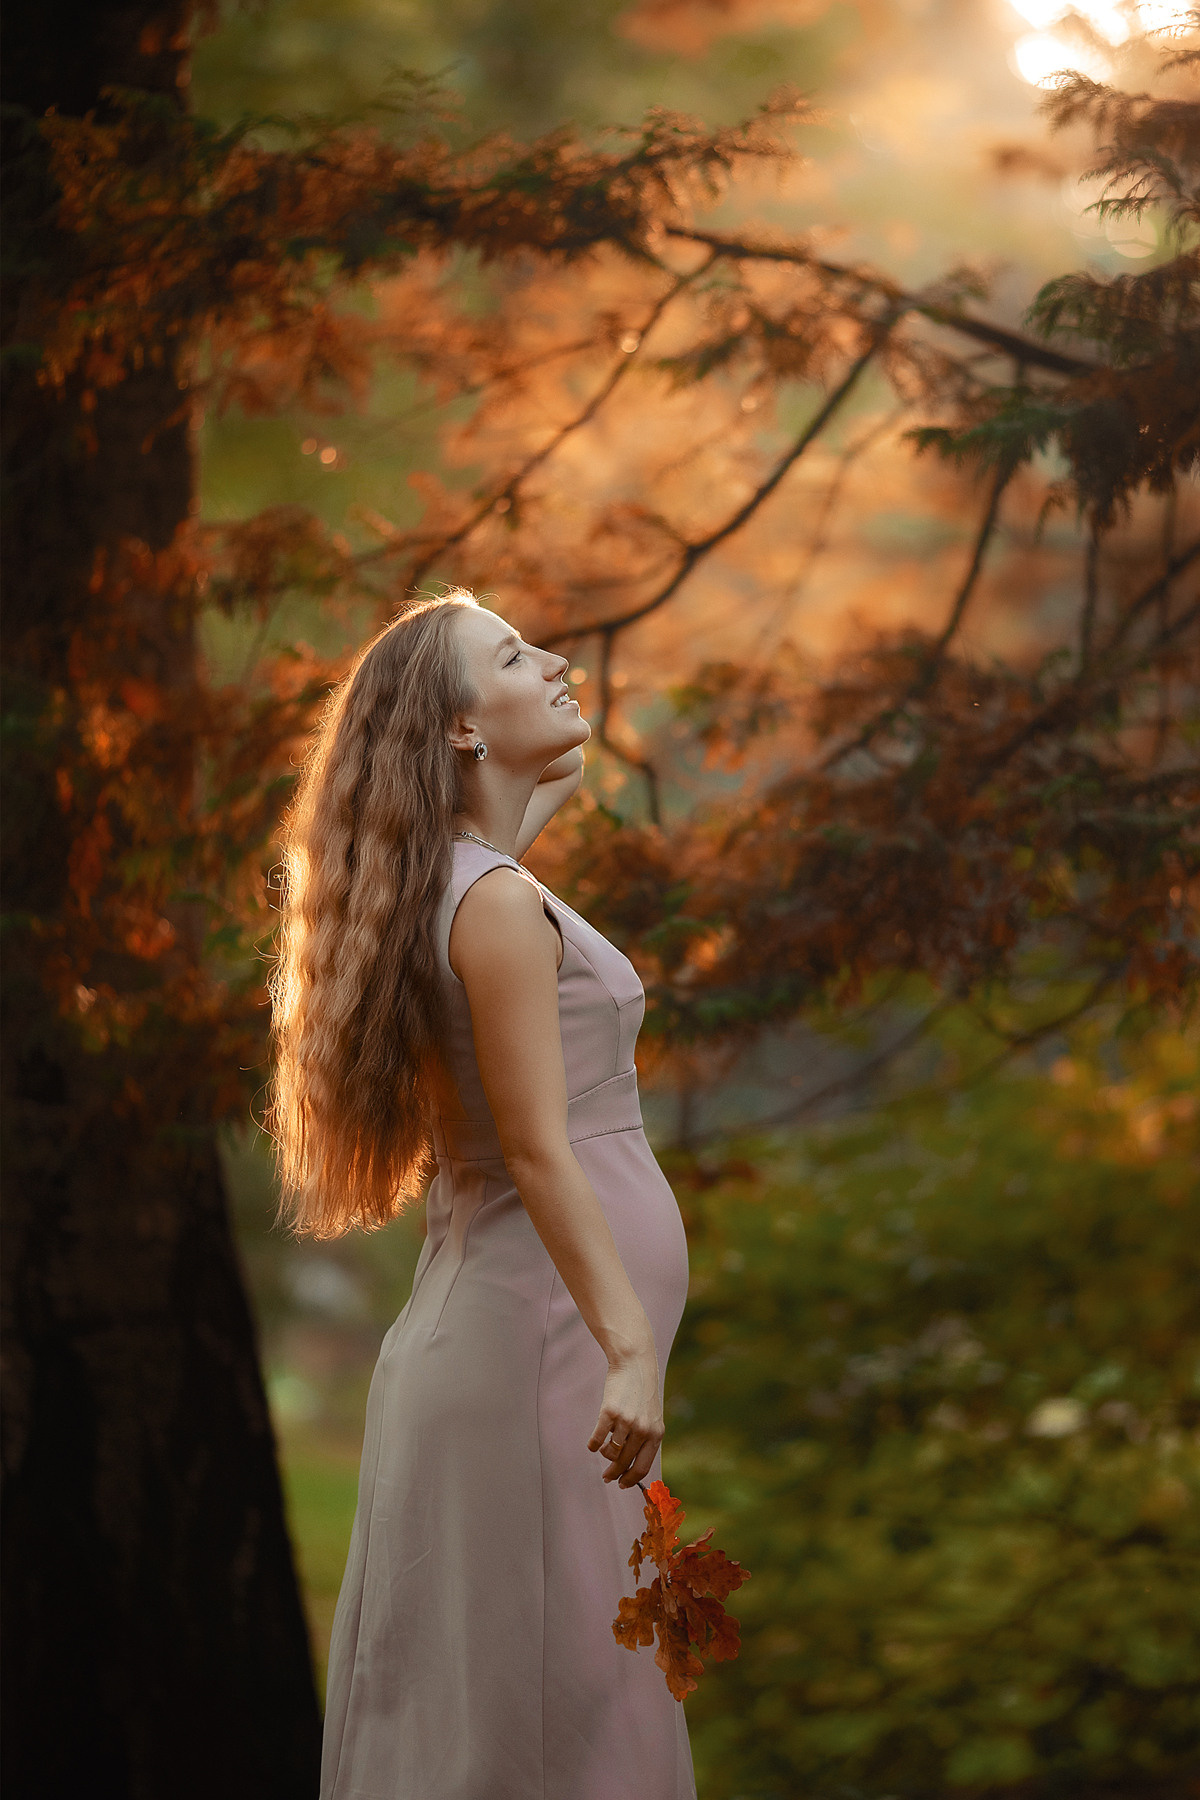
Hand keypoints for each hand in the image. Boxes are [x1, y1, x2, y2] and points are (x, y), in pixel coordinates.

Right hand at [587, 1345, 662, 1487]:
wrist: (635, 1363)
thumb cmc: (641, 1393)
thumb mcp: (652, 1417)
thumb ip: (645, 1439)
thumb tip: (631, 1466)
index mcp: (656, 1434)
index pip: (642, 1467)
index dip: (630, 1479)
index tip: (622, 1485)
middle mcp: (642, 1430)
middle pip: (625, 1462)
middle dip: (614, 1473)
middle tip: (606, 1477)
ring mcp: (626, 1421)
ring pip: (610, 1452)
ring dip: (605, 1454)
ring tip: (604, 1448)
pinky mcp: (609, 1412)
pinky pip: (598, 1439)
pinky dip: (593, 1445)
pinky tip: (593, 1443)